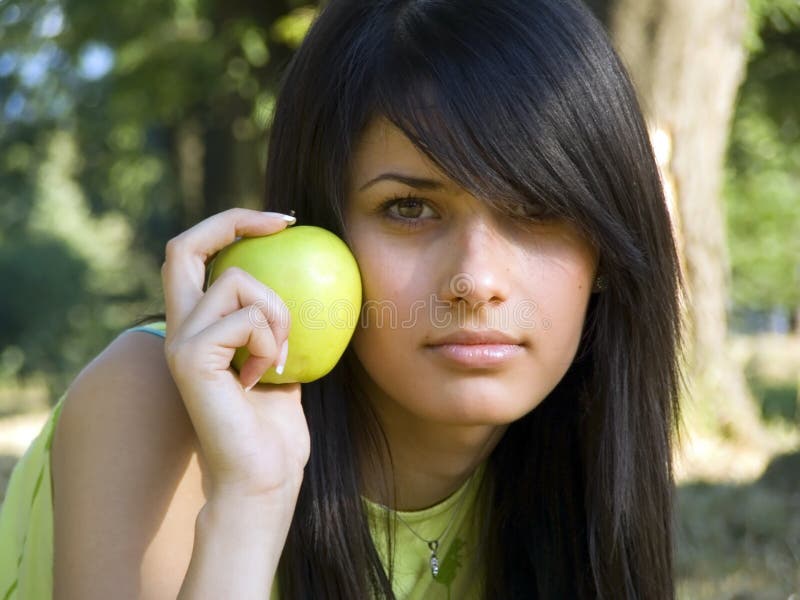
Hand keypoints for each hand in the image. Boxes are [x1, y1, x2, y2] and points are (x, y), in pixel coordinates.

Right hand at [161, 208, 309, 499]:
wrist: (263, 477)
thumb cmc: (275, 427)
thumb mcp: (279, 361)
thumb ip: (273, 327)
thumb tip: (305, 286)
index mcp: (197, 326)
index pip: (196, 256)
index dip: (232, 227)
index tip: (282, 223)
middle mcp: (179, 328)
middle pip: (184, 246)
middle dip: (234, 221)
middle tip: (286, 222)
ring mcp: (179, 342)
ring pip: (238, 283)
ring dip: (278, 313)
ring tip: (278, 357)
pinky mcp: (190, 357)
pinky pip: (247, 319)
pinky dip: (270, 341)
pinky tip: (264, 378)